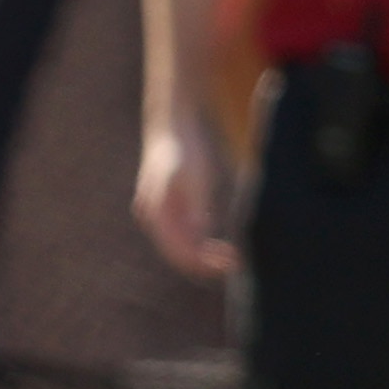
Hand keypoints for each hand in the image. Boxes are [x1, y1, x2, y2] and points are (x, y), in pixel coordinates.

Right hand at [135, 120, 234, 279]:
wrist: (173, 124)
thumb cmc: (186, 149)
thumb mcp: (196, 178)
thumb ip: (196, 207)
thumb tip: (200, 235)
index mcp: (156, 212)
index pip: (180, 252)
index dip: (206, 263)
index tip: (232, 264)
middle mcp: (151, 217)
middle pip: (178, 253)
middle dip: (205, 262)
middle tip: (236, 262)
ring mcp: (156, 213)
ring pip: (179, 246)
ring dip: (202, 255)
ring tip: (230, 256)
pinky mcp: (165, 207)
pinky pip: (181, 235)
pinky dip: (199, 243)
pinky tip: (216, 243)